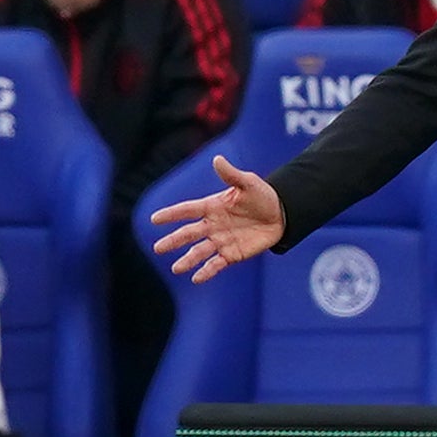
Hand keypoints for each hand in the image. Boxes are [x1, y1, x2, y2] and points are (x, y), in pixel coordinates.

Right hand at [150, 155, 285, 283]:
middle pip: (189, 233)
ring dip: (188, 260)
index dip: (172, 214)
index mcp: (212, 206)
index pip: (188, 210)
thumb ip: (231, 175)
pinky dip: (207, 271)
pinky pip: (216, 264)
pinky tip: (196, 278)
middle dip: (174, 241)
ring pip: (200, 251)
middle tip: (158, 248)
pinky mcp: (232, 254)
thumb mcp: (248, 183)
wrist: (282, 214)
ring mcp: (221, 240)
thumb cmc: (263, 196)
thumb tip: (217, 159)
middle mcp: (212, 225)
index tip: (154, 219)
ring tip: (177, 268)